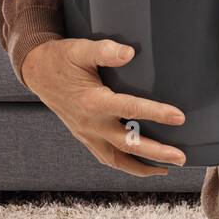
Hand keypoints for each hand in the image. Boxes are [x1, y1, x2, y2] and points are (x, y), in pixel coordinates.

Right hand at [20, 38, 187, 175]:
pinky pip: (105, 157)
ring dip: (141, 167)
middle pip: (127, 144)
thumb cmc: (62, 58)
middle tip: (182, 157)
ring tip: (166, 168)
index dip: (156, 113)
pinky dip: (124, 164)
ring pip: (116, 159)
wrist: (36, 71)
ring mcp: (86, 133)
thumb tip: (130, 53)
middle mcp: (90, 123)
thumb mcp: (81, 49)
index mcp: (92, 101)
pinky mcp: (84, 136)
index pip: (130, 109)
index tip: (180, 118)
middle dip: (156, 153)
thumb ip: (106, 51)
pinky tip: (141, 165)